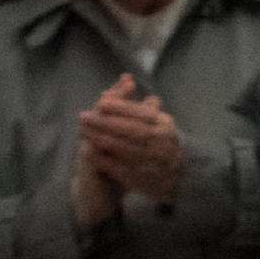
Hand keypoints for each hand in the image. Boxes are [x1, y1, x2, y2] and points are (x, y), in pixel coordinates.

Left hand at [74, 74, 186, 203]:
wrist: (177, 176)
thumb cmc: (161, 142)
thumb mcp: (159, 123)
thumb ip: (140, 107)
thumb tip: (126, 80)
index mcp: (165, 126)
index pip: (143, 114)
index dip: (121, 108)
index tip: (100, 102)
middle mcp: (161, 143)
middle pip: (132, 130)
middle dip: (106, 122)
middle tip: (84, 116)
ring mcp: (152, 162)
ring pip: (124, 148)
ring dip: (100, 139)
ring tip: (82, 131)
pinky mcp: (141, 178)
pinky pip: (119, 167)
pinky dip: (102, 159)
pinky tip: (87, 150)